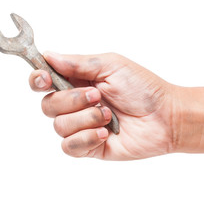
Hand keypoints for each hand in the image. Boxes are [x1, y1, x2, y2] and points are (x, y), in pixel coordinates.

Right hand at [29, 52, 179, 159]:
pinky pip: (69, 146)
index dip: (38, 79)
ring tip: (109, 116)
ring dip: (85, 118)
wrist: (166, 117)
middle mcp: (77, 104)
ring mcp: (82, 125)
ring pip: (58, 125)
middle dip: (71, 100)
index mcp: (80, 81)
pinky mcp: (89, 146)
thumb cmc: (143, 88)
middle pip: (47, 104)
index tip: (43, 78)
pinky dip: (85, 138)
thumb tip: (49, 56)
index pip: (45, 80)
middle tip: (97, 96)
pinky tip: (104, 133)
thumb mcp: (111, 66)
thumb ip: (78, 63)